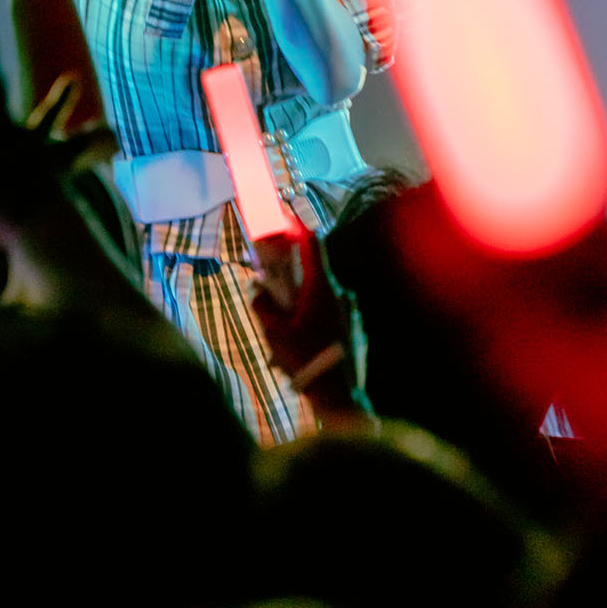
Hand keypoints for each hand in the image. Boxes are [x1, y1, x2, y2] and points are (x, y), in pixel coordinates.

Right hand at [251, 225, 347, 379]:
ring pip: (319, 287)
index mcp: (320, 285)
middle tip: (273, 265)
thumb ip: (263, 305)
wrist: (338, 393)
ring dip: (301, 288)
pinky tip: (298, 326)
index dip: (296, 225)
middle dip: (293, 262)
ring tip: (282, 305)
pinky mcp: (350, 325)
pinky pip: (326, 305)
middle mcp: (337, 291)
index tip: (284, 214)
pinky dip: (310, 306)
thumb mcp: (275, 333)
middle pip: (314, 264)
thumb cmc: (305, 358)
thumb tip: (256, 286)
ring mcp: (346, 308)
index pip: (311, 242)